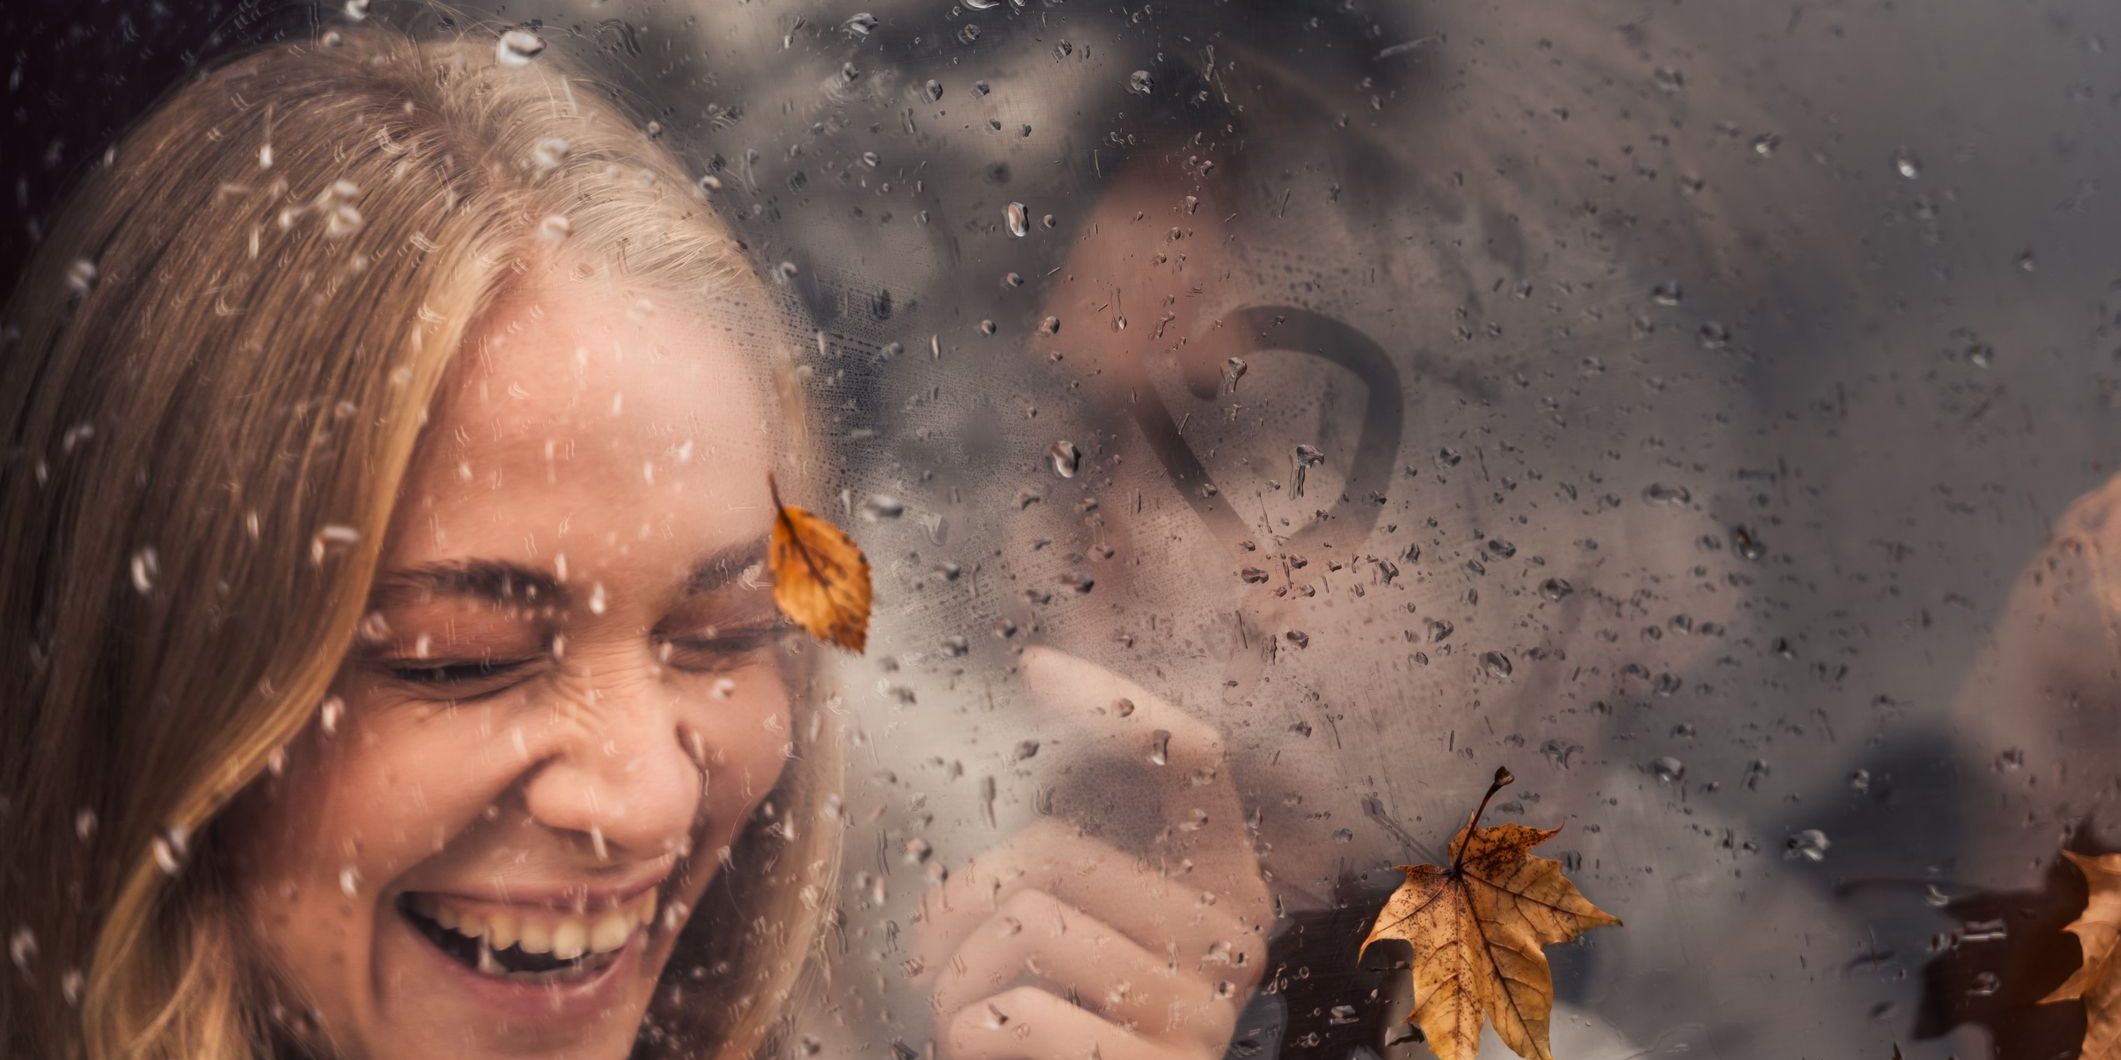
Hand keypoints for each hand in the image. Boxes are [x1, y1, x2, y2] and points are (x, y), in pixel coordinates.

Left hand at [909, 647, 1272, 1058]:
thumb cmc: (1073, 1039)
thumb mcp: (1089, 940)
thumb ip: (1076, 861)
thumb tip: (1034, 689)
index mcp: (1227, 888)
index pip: (1196, 757)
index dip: (1117, 702)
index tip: (1038, 669)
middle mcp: (1232, 940)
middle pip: (1056, 850)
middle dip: (959, 904)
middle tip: (931, 958)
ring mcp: (1200, 1012)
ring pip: (1023, 924)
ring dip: (952, 981)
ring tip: (957, 1019)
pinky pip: (1012, 1013)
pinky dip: (966, 1035)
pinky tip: (980, 1055)